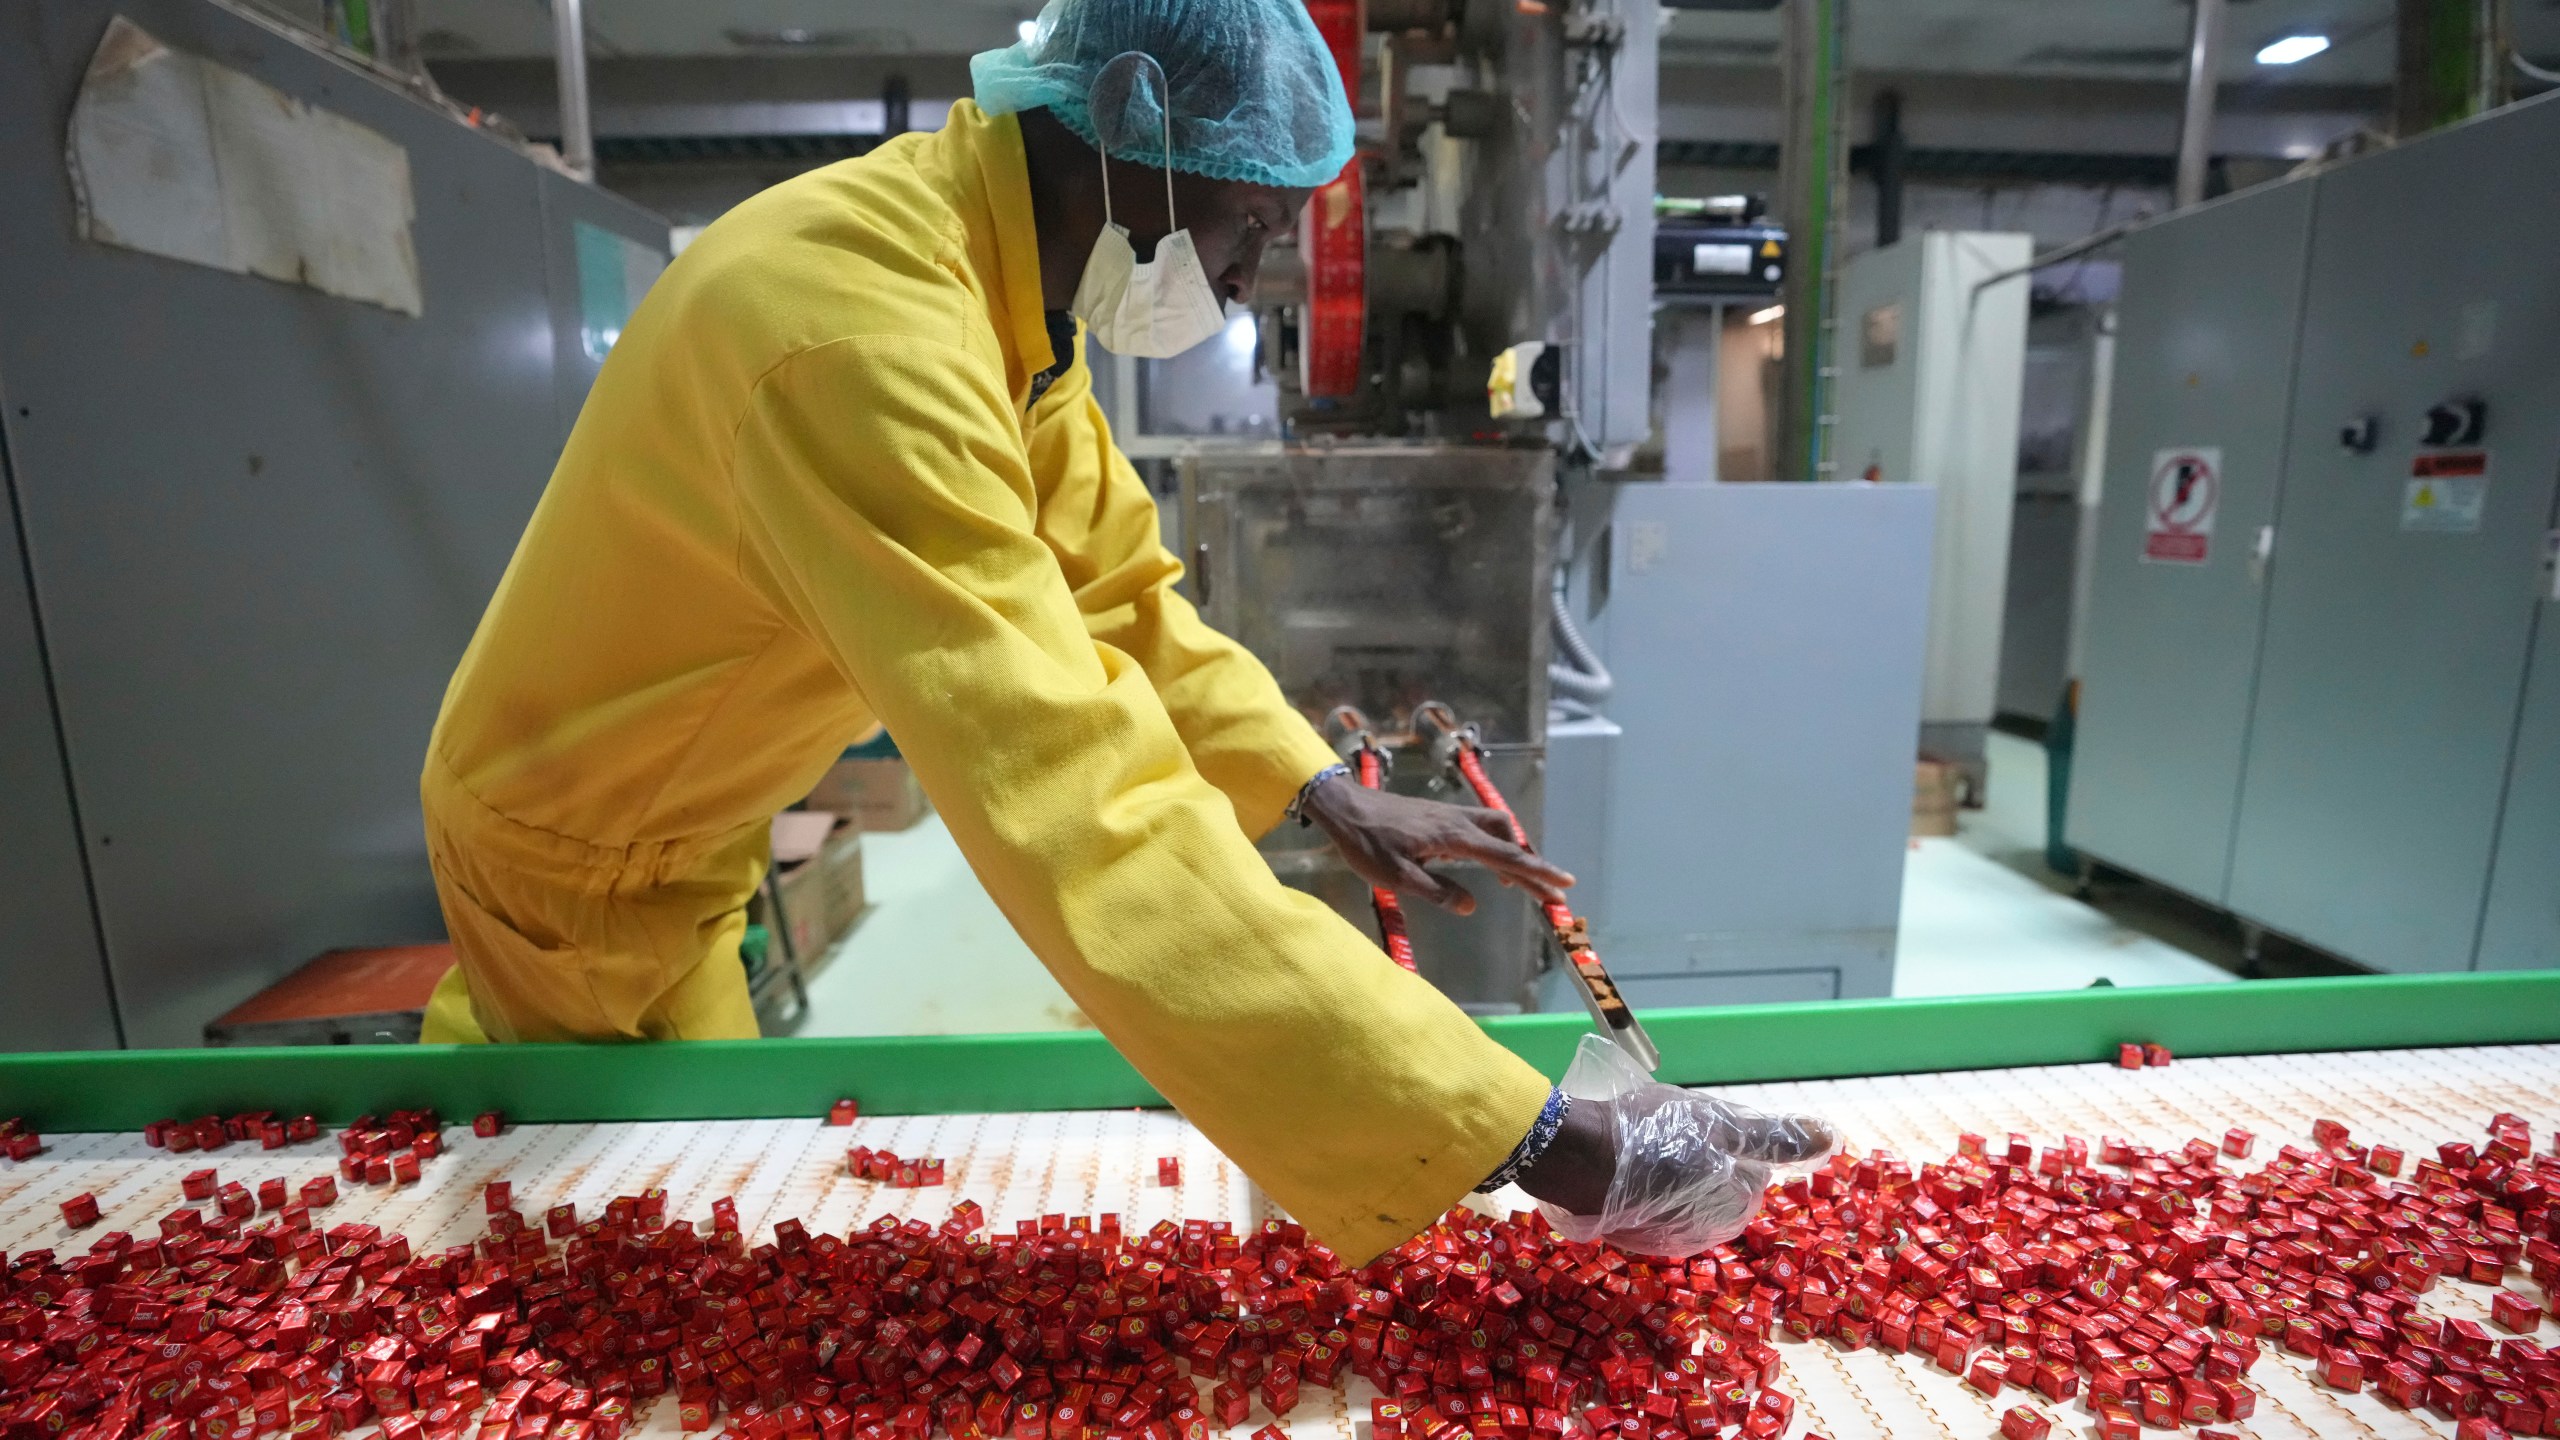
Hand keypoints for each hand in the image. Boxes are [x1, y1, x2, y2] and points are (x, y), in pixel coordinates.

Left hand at [1300, 774, 1573, 915]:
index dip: (1536, 873)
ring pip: (1496, 828)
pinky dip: (1494, 843)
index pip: (1505, 857)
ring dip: (1513, 850)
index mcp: (1453, 837)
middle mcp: (1458, 821)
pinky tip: (1484, 862)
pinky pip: (1479, 827)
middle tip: (1552, 891)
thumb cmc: (1366, 843)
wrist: (1344, 806)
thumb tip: (1472, 906)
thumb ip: (1437, 892)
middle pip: (1509, 840)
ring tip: (1519, 880)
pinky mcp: (1439, 814)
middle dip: (1532, 866)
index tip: (1562, 885)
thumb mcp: (1397, 877)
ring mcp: (1450, 814)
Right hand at [1517, 1034, 1837, 1257]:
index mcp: (1734, 1205)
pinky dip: (1642, 1185)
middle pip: (1715, 1181)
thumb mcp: (1722, 1123)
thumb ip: (1776, 1135)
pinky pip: (1649, 1205)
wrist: (1574, 1155)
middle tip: (1668, 1132)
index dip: (1725, 1138)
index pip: (1748, 1165)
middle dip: (1699, 1157)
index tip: (1698, 1125)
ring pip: (1681, 1191)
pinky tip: (1623, 1165)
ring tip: (1643, 1145)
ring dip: (1669, 1170)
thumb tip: (1834, 1138)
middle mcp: (1705, 1232)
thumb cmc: (1653, 1133)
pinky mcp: (1630, 1234)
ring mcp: (1664, 1237)